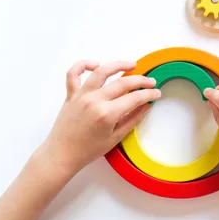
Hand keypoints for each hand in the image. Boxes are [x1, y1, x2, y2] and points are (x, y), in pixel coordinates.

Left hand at [38, 60, 160, 175]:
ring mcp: (81, 95)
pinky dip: (83, 65)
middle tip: (150, 81)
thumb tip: (146, 106)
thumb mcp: (115, 138)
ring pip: (101, 72)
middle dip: (140, 80)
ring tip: (132, 64)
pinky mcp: (70, 94)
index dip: (148, 94)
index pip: (134, 98)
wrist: (62, 154)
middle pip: (122, 83)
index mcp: (106, 114)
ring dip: (118, 65)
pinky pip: (73, 73)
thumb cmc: (88, 150)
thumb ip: (132, 119)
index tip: (156, 92)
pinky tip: (95, 64)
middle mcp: (94, 101)